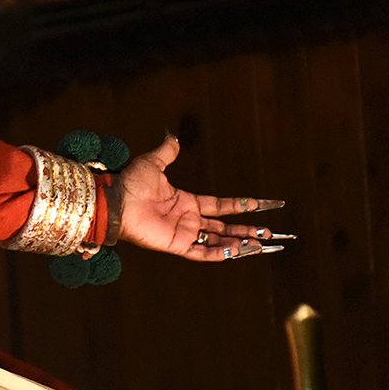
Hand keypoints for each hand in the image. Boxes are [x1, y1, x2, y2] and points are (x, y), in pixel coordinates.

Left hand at [116, 135, 289, 260]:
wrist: (116, 200)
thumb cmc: (131, 183)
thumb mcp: (153, 163)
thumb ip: (166, 152)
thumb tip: (174, 137)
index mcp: (186, 202)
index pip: (222, 205)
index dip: (243, 205)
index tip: (264, 204)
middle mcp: (188, 219)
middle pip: (226, 226)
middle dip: (249, 230)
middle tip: (272, 233)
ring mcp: (184, 233)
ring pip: (220, 241)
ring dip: (242, 243)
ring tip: (264, 244)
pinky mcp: (177, 245)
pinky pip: (204, 251)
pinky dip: (222, 252)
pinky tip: (241, 251)